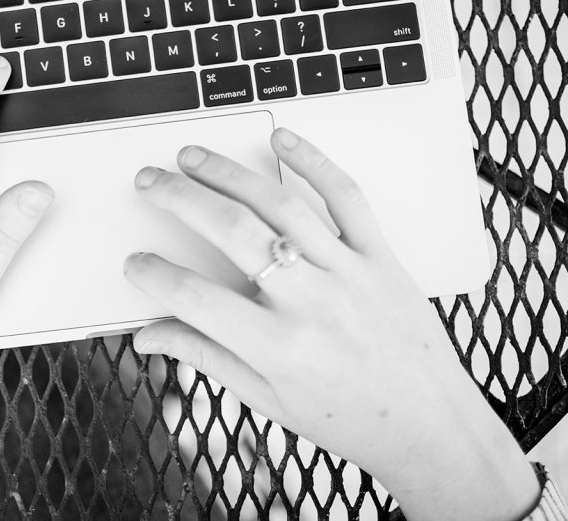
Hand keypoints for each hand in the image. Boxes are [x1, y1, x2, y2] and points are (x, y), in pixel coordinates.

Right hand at [124, 129, 539, 520]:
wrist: (431, 426)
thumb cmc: (350, 418)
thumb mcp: (267, 398)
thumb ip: (206, 357)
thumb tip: (150, 336)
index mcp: (278, 347)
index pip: (195, 298)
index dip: (154, 274)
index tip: (136, 261)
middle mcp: (312, 302)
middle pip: (232, 230)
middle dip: (180, 199)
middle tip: (150, 182)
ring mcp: (349, 272)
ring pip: (280, 205)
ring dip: (229, 173)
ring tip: (193, 158)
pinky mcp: (380, 256)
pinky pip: (346, 197)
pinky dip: (313, 162)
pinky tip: (283, 140)